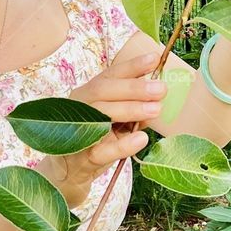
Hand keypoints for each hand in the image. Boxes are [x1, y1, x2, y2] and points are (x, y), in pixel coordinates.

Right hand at [54, 51, 167, 190]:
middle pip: (104, 90)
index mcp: (87, 94)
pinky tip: (142, 138)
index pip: (110, 76)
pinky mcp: (82, 157)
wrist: (70, 172)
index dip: (131, 66)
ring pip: (101, 114)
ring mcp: (77, 131)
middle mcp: (78, 107)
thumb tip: (157, 98)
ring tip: (156, 109)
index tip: (154, 59)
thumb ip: (132, 108)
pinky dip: (124, 144)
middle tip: (161, 89)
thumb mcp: (114, 120)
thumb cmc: (96, 138)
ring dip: (131, 110)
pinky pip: (103, 149)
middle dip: (134, 87)